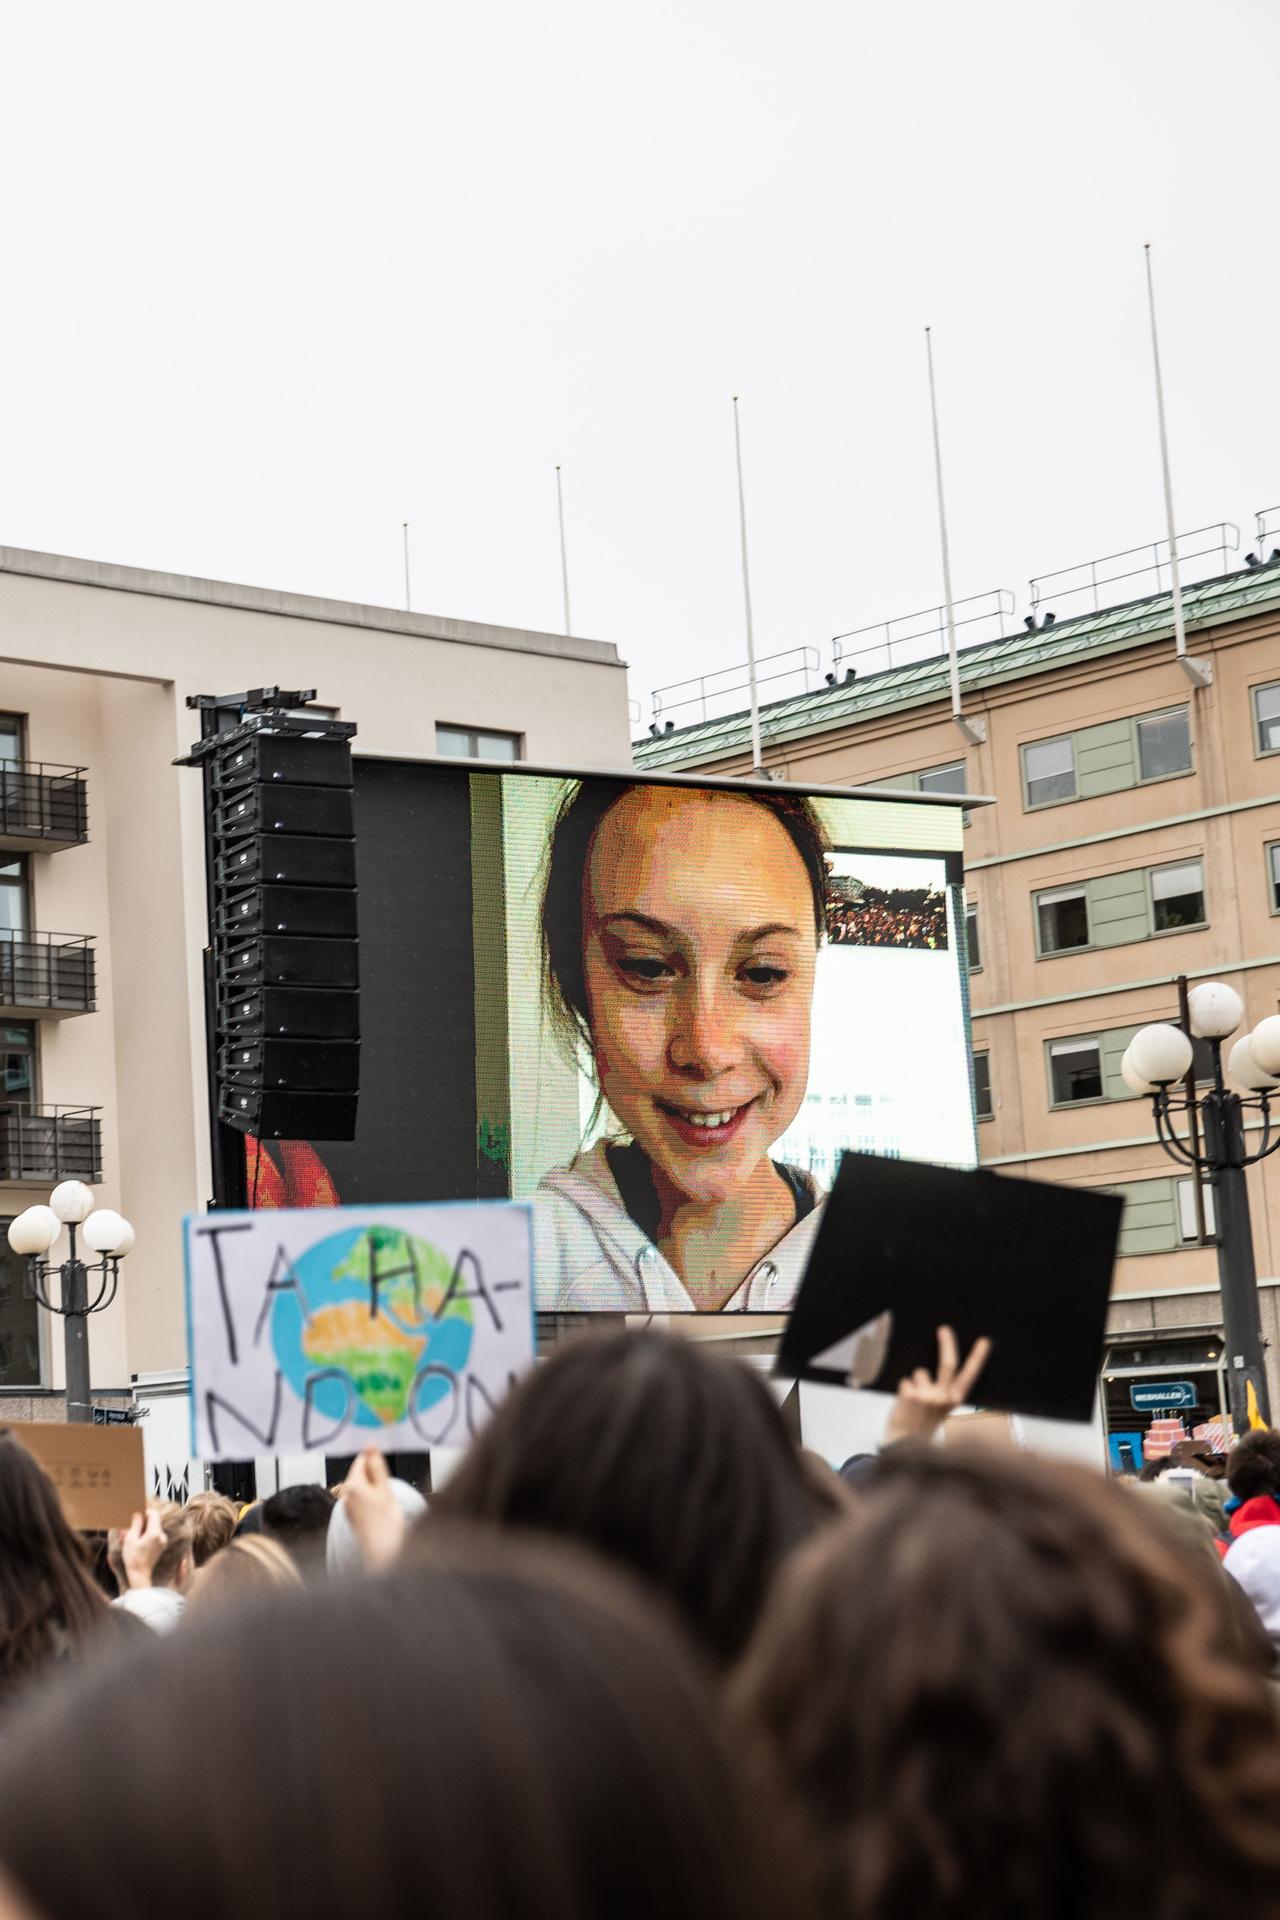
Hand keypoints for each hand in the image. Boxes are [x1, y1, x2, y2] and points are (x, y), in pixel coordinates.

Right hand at [121, 1509, 165, 1590]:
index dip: (145, 1512)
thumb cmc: (133, 1558)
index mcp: (155, 1533)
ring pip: (151, 1529)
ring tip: (127, 1537)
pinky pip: (152, 1536)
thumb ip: (135, 1525)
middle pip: (152, 1522)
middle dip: (140, 1523)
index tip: (136, 1514)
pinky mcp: (160, 1546)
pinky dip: (143, 1536)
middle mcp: (161, 1536)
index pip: (154, 1514)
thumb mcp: (130, 1539)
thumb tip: (138, 1514)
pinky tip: (133, 1542)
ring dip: (140, 1531)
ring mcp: (162, 1541)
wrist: (139, 1575)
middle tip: (128, 1528)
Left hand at [339, 1448, 405, 1571]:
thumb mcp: (385, 1487)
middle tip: (388, 1489)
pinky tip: (380, 1511)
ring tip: (386, 1502)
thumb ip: (376, 1465)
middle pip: (360, 1474)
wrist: (383, 1551)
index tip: (385, 1467)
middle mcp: (345, 1495)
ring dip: (373, 1489)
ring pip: (361, 1488)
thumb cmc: (386, 1521)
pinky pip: (360, 1500)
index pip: (360, 1460)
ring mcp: (347, 1507)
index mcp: (352, 1485)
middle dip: (374, 1476)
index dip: (374, 1460)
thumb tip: (370, 1445)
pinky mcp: (351, 1517)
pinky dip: (370, 1500)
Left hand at [883, 1325, 991, 1446]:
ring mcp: (928, 1397)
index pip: (969, 1376)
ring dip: (914, 1381)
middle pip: (948, 1364)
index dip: (978, 1357)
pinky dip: (902, 1387)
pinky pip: (905, 1380)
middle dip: (947, 1343)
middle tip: (944, 1329)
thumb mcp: (940, 1408)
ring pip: (919, 1372)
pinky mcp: (911, 1396)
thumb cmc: (922, 1422)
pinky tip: (904, 1403)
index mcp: (954, 1400)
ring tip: (913, 1400)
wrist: (904, 1443)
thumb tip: (935, 1365)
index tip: (984, 1341)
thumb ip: (942, 1389)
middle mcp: (944, 1398)